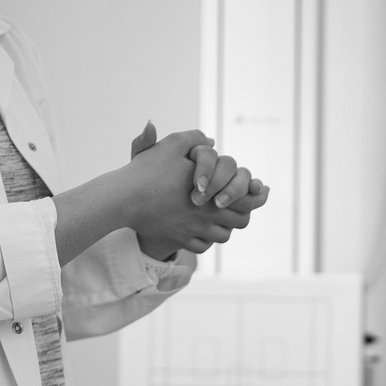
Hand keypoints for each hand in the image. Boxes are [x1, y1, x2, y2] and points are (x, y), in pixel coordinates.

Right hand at [122, 123, 256, 255]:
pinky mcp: (180, 240)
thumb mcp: (171, 145)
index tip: (262, 190)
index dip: (258, 195)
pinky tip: (202, 230)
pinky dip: (207, 239)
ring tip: (221, 217)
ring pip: (223, 236)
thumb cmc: (148, 170)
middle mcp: (207, 215)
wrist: (124, 199)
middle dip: (242, 212)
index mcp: (213, 193)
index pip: (248, 198)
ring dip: (226, 227)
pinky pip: (203, 246)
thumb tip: (211, 141)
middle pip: (241, 220)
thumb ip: (194, 139)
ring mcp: (194, 231)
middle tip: (239, 204)